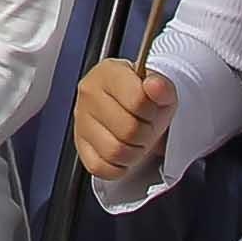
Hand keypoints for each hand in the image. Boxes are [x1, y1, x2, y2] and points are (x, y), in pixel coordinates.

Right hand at [74, 60, 176, 182]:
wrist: (132, 108)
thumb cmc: (143, 98)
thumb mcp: (160, 89)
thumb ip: (162, 87)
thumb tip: (155, 86)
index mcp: (109, 73)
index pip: (137, 100)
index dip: (152, 112)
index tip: (153, 110)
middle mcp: (89, 94)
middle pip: (128, 130)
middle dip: (145, 135)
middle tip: (146, 128)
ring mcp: (81, 120)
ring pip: (114, 151)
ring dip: (134, 153)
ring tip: (136, 141)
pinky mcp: (79, 145)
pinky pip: (100, 167)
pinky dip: (118, 167)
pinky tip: (123, 153)